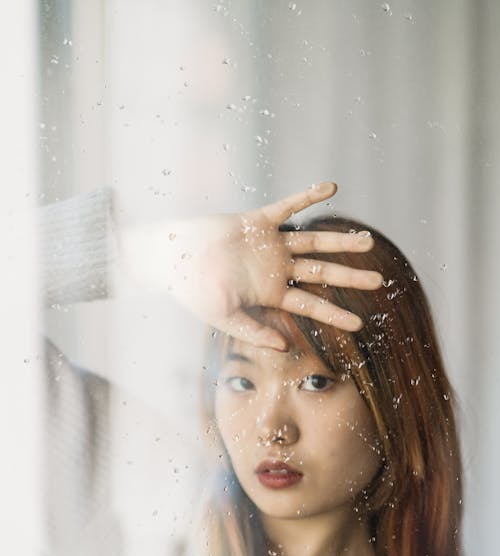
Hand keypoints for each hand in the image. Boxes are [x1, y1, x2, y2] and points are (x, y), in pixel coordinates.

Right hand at [122, 183, 382, 349]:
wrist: (172, 259)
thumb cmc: (194, 291)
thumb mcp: (224, 318)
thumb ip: (253, 331)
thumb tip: (283, 345)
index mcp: (271, 294)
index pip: (310, 306)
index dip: (334, 315)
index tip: (360, 324)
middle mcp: (276, 270)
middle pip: (322, 274)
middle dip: (350, 278)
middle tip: (379, 282)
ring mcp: (269, 245)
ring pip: (312, 242)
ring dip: (340, 242)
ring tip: (368, 241)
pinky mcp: (257, 221)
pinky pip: (287, 206)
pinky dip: (307, 197)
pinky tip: (331, 187)